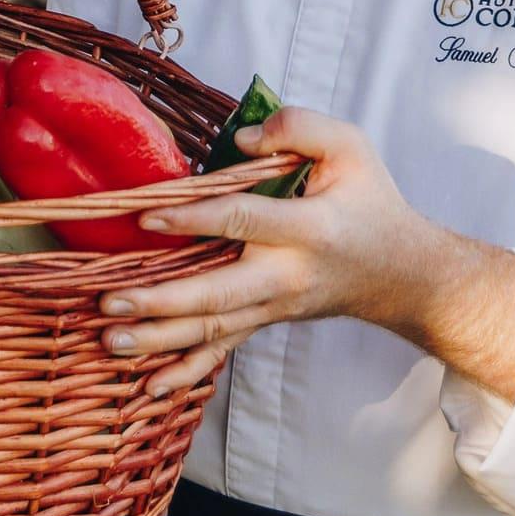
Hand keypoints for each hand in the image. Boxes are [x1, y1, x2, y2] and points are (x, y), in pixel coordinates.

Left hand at [96, 107, 448, 397]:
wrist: (404, 274)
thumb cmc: (371, 201)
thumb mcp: (350, 147)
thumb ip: (298, 128)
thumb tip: (239, 139)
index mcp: (308, 228)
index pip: (242, 221)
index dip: (194, 218)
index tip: (146, 216)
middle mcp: (287, 274)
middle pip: (218, 293)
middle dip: (161, 301)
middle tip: (110, 302)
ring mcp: (275, 305)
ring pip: (213, 328)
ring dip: (159, 339)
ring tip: (111, 340)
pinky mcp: (266, 320)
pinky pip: (224, 349)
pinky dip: (187, 370)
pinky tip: (151, 387)